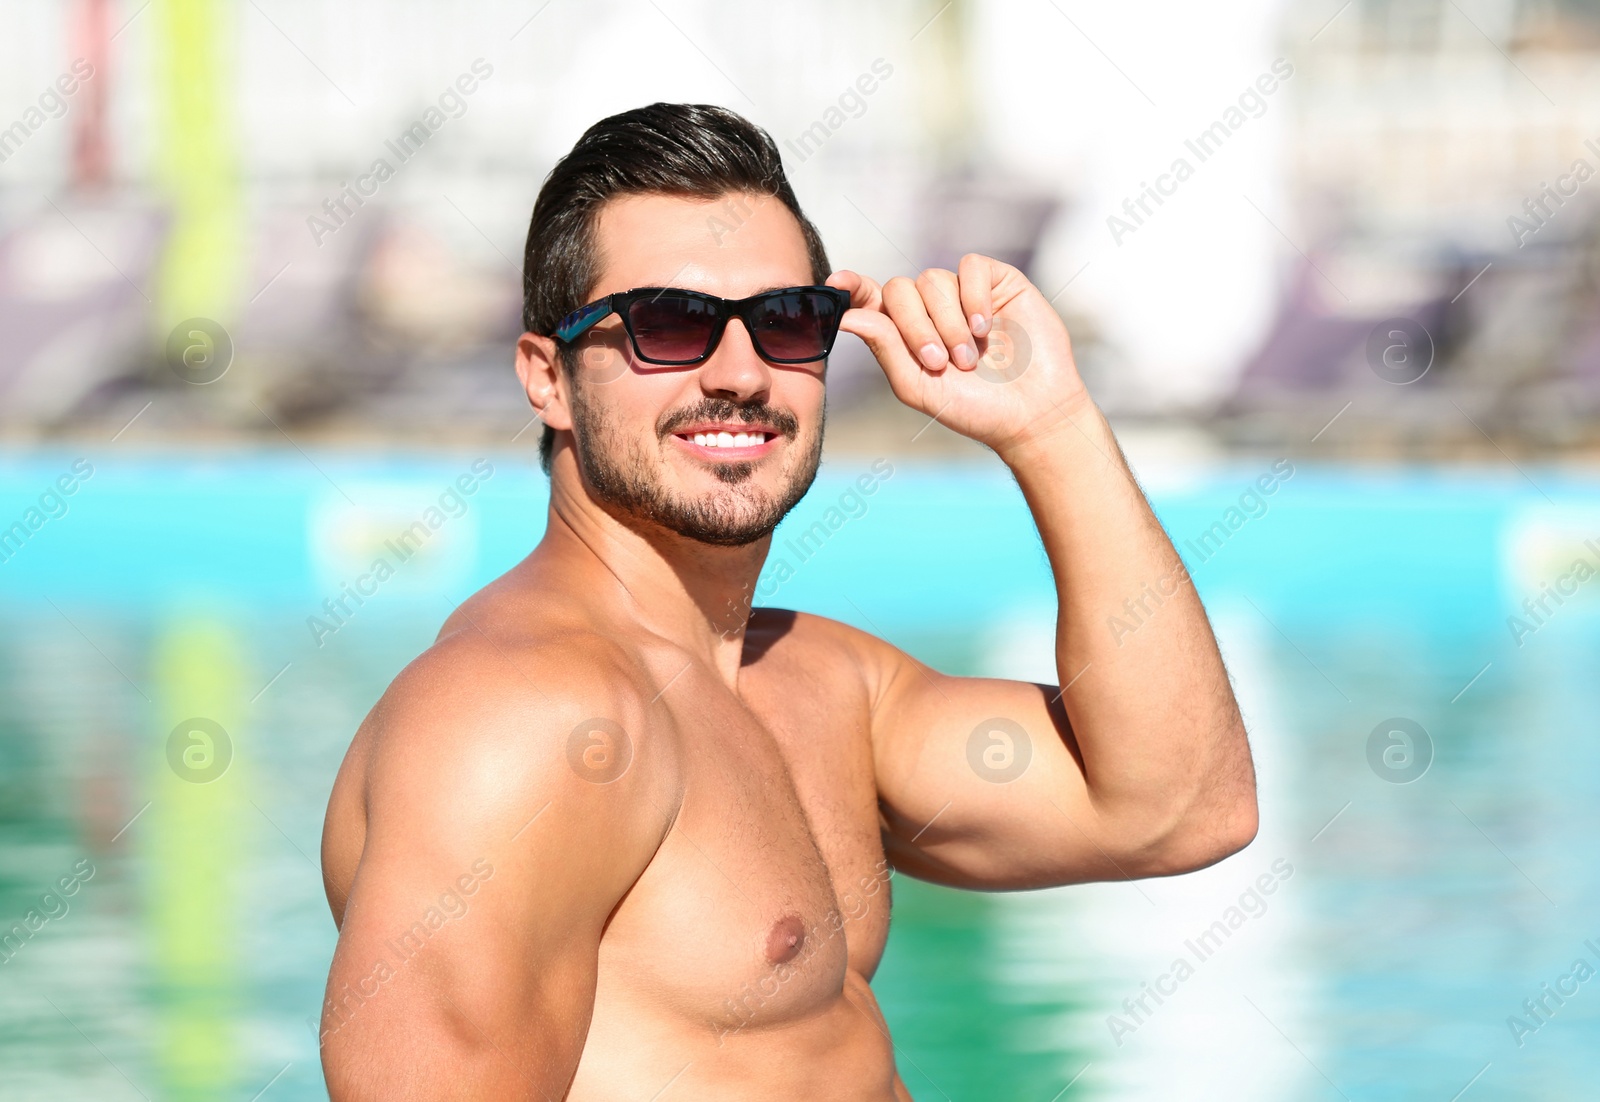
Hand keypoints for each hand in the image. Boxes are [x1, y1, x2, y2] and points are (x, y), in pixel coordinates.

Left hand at [828, 254, 1091, 457]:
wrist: (1032, 412)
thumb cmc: (974, 408)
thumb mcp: (918, 386)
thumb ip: (884, 347)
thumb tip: (846, 315)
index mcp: (905, 332)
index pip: (870, 298)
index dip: (851, 286)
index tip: (836, 283)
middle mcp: (931, 308)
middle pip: (900, 289)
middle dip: (915, 326)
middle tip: (939, 362)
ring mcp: (964, 293)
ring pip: (933, 280)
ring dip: (948, 322)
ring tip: (969, 358)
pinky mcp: (997, 282)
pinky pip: (970, 267)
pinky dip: (973, 297)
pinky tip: (986, 328)